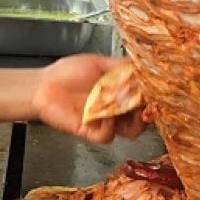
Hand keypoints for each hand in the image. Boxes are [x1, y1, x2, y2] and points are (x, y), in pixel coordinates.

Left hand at [32, 54, 147, 144]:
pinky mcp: (91, 132)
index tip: (156, 90)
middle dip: (148, 111)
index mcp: (120, 93)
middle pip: (142, 119)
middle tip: (146, 102)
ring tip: (128, 107)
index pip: (144, 99)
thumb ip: (120, 65)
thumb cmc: (67, 73)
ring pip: (131, 132)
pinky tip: (105, 116)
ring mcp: (105, 122)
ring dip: (134, 121)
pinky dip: (110, 127)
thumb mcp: (98, 63)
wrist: (43, 85)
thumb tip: (142, 63)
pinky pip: (108, 136)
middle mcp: (116, 110)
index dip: (152, 97)